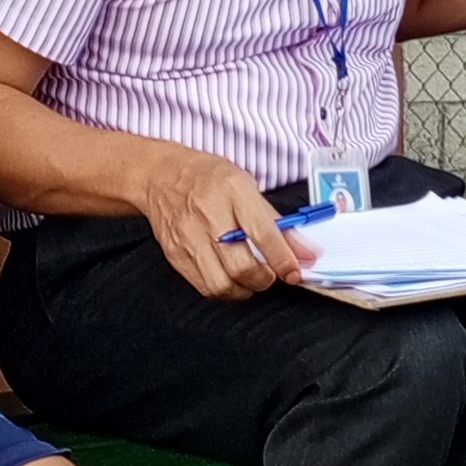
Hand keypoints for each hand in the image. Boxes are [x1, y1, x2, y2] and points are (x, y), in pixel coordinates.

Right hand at [141, 146, 304, 300]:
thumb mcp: (246, 185)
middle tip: (273, 274)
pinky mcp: (176, 256)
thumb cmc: (209, 178)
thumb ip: (275, 220)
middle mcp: (208, 215)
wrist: (160, 176)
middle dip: (265, 278)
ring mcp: (188, 238)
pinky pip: (205, 287)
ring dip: (245, 288)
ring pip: (222, 284)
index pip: (263, 233)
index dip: (284, 258)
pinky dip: (225, 289)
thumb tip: (305, 252)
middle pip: (241, 265)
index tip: (296, 271)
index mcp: (232, 190)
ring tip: (253, 278)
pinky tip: (232, 278)